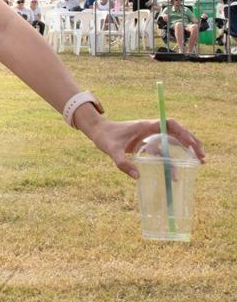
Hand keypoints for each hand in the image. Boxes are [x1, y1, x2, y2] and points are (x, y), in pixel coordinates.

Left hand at [78, 110, 205, 177]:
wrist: (98, 131)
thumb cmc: (105, 138)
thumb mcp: (112, 151)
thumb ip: (122, 163)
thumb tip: (138, 177)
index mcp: (145, 126)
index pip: (169, 124)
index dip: (183, 132)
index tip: (191, 144)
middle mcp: (151, 128)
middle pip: (177, 131)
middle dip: (191, 142)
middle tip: (202, 157)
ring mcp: (150, 134)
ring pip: (174, 139)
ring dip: (187, 147)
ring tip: (200, 161)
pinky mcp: (148, 141)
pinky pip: (166, 145)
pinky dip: (176, 153)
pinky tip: (184, 164)